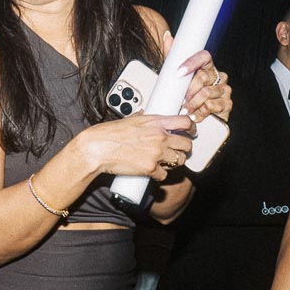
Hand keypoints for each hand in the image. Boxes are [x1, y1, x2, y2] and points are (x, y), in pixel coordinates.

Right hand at [77, 111, 194, 180]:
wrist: (98, 148)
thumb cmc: (109, 133)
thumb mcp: (129, 119)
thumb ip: (141, 118)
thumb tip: (144, 114)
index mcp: (155, 122)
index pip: (185, 122)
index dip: (191, 128)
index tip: (191, 132)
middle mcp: (160, 137)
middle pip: (187, 144)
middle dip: (184, 149)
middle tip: (178, 151)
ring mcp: (157, 153)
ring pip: (179, 161)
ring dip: (175, 163)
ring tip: (166, 162)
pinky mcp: (151, 168)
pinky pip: (164, 174)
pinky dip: (160, 175)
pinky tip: (153, 171)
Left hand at [165, 34, 231, 125]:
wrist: (201, 115)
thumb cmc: (189, 93)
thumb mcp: (178, 76)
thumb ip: (173, 56)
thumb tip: (167, 36)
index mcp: (208, 66)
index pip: (203, 56)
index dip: (191, 63)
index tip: (179, 72)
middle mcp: (218, 75)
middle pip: (202, 78)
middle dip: (188, 90)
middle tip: (180, 99)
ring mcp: (224, 89)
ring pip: (206, 94)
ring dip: (192, 103)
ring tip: (184, 109)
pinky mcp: (227, 104)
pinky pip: (212, 107)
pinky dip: (200, 113)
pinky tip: (194, 115)